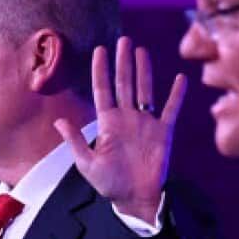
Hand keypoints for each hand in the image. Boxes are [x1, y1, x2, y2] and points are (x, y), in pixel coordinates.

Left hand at [54, 36, 186, 222]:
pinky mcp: (163, 132)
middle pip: (124, 83)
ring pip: (145, 90)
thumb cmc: (109, 184)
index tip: (99, 49)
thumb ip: (76, 141)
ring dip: (144, 71)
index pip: (103, 89)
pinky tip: (180, 78)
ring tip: (142, 50)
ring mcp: (146, 123)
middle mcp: (127, 118)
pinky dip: (176, 95)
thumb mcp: (87, 164)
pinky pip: (171, 109)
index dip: (101, 70)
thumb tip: (58, 121)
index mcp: (108, 123)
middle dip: (123, 62)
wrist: (135, 198)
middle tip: (123, 40)